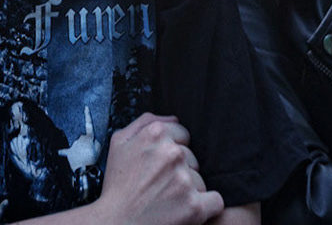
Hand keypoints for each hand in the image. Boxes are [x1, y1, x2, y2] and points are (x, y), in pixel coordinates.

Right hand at [90, 113, 222, 224]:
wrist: (116, 223)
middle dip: (181, 171)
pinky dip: (206, 207)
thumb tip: (174, 118)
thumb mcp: (119, 143)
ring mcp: (184, 179)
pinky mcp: (194, 206)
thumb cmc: (117, 186)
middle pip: (192, 159)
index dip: (171, 152)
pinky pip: (215, 201)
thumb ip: (146, 122)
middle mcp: (172, 153)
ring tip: (167, 201)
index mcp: (156, 134)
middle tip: (160, 186)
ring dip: (189, 190)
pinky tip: (188, 211)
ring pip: (201, 180)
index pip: (183, 135)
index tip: (160, 167)